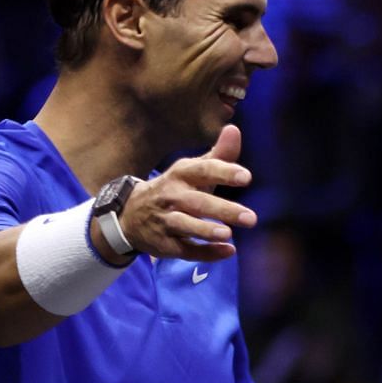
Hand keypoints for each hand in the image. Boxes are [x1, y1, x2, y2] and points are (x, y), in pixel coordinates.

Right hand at [113, 125, 257, 261]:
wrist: (130, 214)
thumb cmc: (175, 189)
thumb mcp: (192, 171)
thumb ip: (218, 155)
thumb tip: (234, 129)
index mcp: (180, 175)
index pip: (202, 171)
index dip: (223, 172)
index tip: (246, 177)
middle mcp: (171, 197)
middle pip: (197, 202)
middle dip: (223, 209)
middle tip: (251, 218)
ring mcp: (166, 221)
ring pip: (186, 226)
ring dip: (206, 230)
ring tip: (228, 234)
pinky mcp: (165, 244)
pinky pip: (185, 250)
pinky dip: (206, 253)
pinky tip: (227, 252)